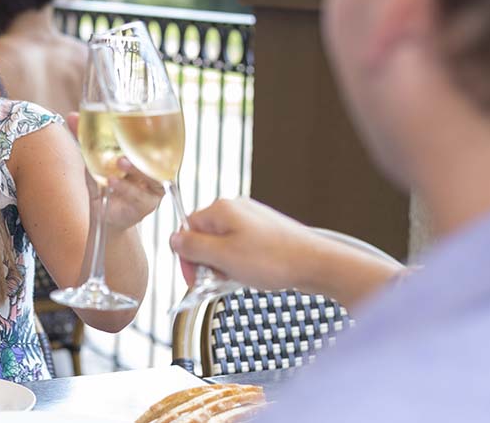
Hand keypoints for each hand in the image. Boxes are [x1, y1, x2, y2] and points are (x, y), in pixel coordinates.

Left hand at [65, 113, 163, 232]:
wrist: (105, 215)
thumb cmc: (104, 182)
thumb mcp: (94, 158)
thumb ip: (86, 138)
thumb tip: (72, 116)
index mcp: (147, 154)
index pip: (154, 137)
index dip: (150, 127)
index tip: (136, 117)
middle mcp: (154, 169)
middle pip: (156, 155)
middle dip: (143, 146)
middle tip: (127, 140)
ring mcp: (153, 187)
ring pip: (151, 176)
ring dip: (136, 169)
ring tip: (119, 163)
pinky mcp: (147, 204)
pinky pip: (138, 196)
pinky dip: (125, 188)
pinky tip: (111, 182)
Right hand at [169, 197, 322, 289]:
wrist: (316, 264)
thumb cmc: (274, 260)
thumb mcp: (223, 257)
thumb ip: (193, 247)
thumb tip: (174, 239)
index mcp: (221, 210)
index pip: (187, 228)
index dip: (187, 257)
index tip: (194, 277)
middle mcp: (236, 209)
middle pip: (204, 236)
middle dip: (207, 262)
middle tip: (218, 280)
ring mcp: (252, 220)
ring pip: (223, 245)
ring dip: (224, 265)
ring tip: (239, 278)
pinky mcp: (265, 233)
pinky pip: (240, 248)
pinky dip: (240, 264)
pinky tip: (251, 275)